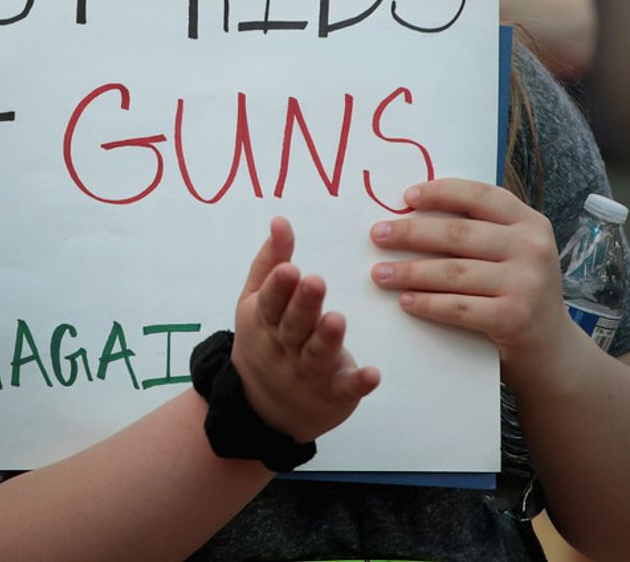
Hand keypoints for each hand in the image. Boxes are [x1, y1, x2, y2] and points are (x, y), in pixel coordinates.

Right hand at [230, 217, 379, 442]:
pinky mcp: (333, 394)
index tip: (290, 269)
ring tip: (337, 319)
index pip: (270, 302)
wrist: (263, 409)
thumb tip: (280, 221)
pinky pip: (345, 389)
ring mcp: (307, 373)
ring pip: (317, 355)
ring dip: (327, 339)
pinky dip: (358, 383)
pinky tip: (372, 374)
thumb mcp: (256, 302)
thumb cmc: (264, 341)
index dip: (279, 287)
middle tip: (316, 282)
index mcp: (264, 321)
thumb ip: (270, 263)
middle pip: (294, 326)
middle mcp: (284, 347)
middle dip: (303, 305)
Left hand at [369, 179, 577, 386]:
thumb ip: (478, 229)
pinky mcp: (515, 318)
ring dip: (409, 272)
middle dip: (410, 233)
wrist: (551, 349)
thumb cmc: (517, 291)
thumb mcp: (511, 251)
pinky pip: (458, 306)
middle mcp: (532, 248)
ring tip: (379, 273)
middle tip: (376, 235)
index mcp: (530, 222)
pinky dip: (427, 303)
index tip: (405, 198)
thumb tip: (411, 211)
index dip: (440, 192)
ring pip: (453, 272)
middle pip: (458, 233)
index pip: (480, 196)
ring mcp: (526, 284)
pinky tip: (404, 301)